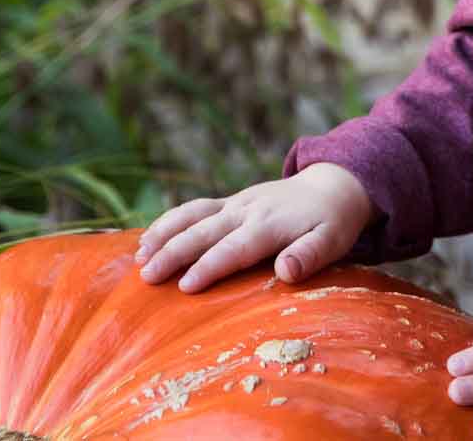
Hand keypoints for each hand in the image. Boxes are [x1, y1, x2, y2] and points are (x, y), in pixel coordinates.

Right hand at [133, 162, 374, 293]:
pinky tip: (147, 240)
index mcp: (270, 224)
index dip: (210, 267)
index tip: (185, 286)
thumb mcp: (333, 241)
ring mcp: (236, 203)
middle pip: (204, 231)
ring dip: (164, 233)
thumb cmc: (333, 222)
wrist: (333, 185)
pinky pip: (195, 209)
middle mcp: (247, 210)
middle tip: (147, 277)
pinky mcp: (230, 202)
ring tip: (138, 257)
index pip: (234, 248)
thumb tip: (286, 272)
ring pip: (192, 215)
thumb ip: (310, 256)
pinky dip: (169, 222)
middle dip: (174, 252)